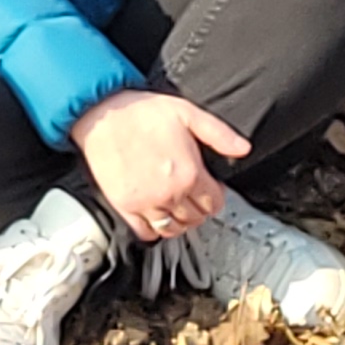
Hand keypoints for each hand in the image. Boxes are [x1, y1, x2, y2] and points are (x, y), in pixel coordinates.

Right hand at [72, 87, 249, 244]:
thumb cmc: (140, 111)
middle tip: (192, 198)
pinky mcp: (124, 206)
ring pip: (173, 229)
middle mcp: (170, 192)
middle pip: (195, 218)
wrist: (102, 114)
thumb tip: (243, 148)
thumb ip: (218, 133)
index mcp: (189, 172)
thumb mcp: (187, 112)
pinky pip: (145, 233)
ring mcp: (146, 202)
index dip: (215, 196)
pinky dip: (153, 230)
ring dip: (179, 223)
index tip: (209, 190)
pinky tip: (155, 217)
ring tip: (176, 209)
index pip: (214, 202)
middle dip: (198, 209)